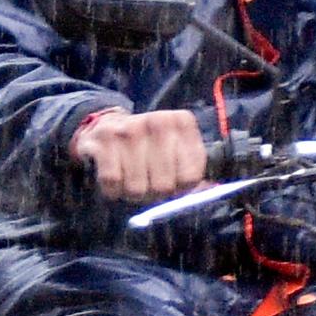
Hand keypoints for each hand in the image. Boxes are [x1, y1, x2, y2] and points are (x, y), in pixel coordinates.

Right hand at [73, 108, 209, 200]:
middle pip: (164, 185)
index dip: (180, 188)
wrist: (105, 126)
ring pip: (137, 187)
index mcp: (181, 122)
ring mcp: (128, 129)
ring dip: (131, 193)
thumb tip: (212, 190)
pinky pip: (112, 181)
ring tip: (130, 181)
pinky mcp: (104, 140)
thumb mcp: (175, 151)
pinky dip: (112, 190)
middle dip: (154, 194)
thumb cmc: (147, 146)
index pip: (191, 176)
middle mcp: (157, 121)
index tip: (172, 182)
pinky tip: (114, 180)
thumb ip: (194, 172)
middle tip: (147, 184)